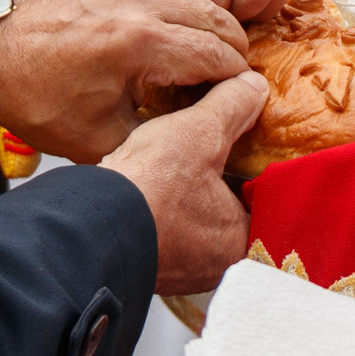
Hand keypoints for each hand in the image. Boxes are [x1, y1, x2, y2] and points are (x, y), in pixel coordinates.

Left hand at [0, 0, 250, 163]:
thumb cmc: (41, 101)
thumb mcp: (104, 139)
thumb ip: (163, 133)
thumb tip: (204, 130)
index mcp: (141, 44)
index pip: (219, 56)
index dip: (238, 83)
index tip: (242, 102)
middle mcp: (141, 4)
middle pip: (218, 21)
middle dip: (235, 53)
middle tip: (235, 83)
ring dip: (216, 28)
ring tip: (217, 61)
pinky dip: (191, 10)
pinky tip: (188, 36)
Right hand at [105, 71, 268, 294]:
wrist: (86, 219)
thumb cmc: (147, 188)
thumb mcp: (199, 131)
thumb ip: (232, 106)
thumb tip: (253, 87)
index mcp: (238, 243)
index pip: (268, 207)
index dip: (260, 175)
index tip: (254, 153)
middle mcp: (212, 267)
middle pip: (234, 215)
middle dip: (227, 184)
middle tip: (224, 154)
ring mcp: (178, 269)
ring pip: (199, 223)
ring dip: (195, 196)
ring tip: (190, 163)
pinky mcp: (149, 260)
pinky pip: (170, 230)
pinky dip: (169, 207)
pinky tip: (160, 181)